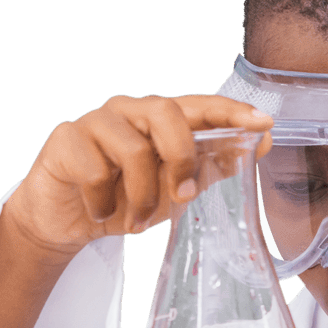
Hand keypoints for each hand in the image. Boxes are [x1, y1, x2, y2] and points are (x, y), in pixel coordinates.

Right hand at [5, 93, 273, 256]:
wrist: (66, 222)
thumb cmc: (122, 198)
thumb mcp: (173, 190)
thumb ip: (210, 166)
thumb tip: (257, 145)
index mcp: (160, 120)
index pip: (200, 106)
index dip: (232, 112)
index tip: (263, 124)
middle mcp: (129, 112)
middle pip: (165, 112)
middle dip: (181, 158)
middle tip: (182, 197)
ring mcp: (96, 122)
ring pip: (133, 148)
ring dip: (141, 196)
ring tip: (135, 221)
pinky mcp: (65, 140)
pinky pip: (95, 170)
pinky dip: (103, 203)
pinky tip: (100, 213)